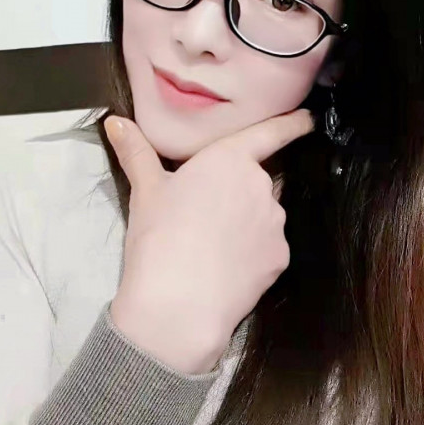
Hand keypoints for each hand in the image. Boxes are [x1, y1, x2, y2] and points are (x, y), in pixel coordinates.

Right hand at [106, 108, 313, 371]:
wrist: (177, 306)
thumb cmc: (158, 237)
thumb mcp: (144, 190)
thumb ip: (135, 151)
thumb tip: (114, 121)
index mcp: (230, 159)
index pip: (271, 133)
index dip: (292, 123)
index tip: (309, 118)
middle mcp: (261, 185)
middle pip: (258, 179)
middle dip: (239, 189)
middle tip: (208, 210)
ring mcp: (276, 223)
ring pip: (264, 214)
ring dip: (247, 220)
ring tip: (213, 244)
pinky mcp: (281, 258)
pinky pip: (268, 246)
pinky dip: (253, 252)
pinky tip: (228, 267)